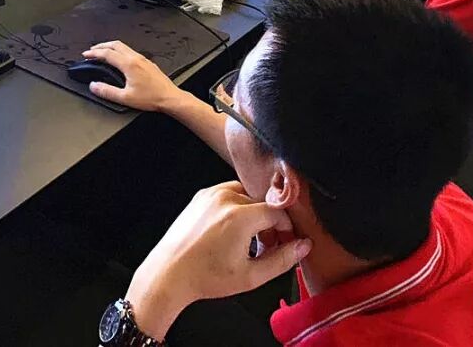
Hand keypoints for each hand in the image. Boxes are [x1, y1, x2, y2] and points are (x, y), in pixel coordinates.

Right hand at [81, 40, 178, 110]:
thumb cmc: (152, 98)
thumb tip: (94, 86)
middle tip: (92, 50)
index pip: (107, 53)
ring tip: (103, 52)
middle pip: (116, 45)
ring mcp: (143, 59)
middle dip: (102, 45)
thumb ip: (107, 91)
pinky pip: (131, 51)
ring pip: (124, 47)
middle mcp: (136, 58)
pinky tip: (120, 59)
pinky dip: (120, 51)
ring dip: (111, 47)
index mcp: (129, 64)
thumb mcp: (125, 98)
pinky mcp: (148, 63)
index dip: (94, 53)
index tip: (86, 55)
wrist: (170, 98)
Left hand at [125, 181, 311, 338]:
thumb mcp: (251, 275)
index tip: (285, 243)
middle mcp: (225, 198)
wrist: (169, 273)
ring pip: (247, 196)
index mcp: (239, 216)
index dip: (286, 229)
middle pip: (263, 203)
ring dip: (254, 213)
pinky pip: (229, 194)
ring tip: (250, 239)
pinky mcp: (201, 196)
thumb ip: (282, 260)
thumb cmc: (206, 277)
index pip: (278, 212)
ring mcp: (211, 194)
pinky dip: (237, 208)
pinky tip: (232, 231)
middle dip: (270, 223)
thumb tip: (303, 246)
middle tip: (268, 246)